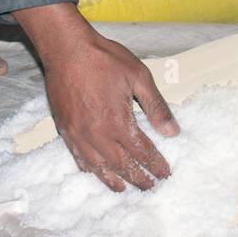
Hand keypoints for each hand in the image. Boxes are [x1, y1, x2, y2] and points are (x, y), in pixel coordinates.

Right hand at [13, 1, 178, 191]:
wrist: (66, 48)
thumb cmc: (104, 58)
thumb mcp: (138, 76)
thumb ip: (156, 106)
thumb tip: (173, 131)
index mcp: (118, 122)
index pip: (142, 152)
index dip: (156, 164)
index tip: (166, 174)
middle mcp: (97, 134)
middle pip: (121, 165)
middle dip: (138, 178)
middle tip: (150, 187)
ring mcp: (78, 133)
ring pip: (98, 166)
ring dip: (113, 180)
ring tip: (124, 188)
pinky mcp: (64, 128)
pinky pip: (77, 156)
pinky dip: (89, 168)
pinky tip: (95, 172)